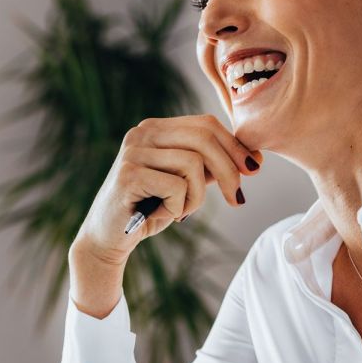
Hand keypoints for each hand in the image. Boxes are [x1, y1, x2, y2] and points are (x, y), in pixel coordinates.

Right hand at [73, 114, 261, 266]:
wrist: (108, 238)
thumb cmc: (148, 209)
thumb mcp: (184, 184)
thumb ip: (208, 167)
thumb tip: (251, 159)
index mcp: (155, 128)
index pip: (205, 124)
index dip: (235, 146)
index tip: (253, 170)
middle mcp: (141, 132)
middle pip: (204, 138)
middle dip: (230, 170)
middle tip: (237, 199)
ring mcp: (133, 152)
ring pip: (193, 164)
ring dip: (197, 196)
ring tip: (181, 211)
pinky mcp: (129, 175)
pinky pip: (177, 186)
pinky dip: (179, 206)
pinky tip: (163, 214)